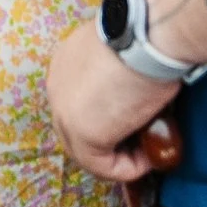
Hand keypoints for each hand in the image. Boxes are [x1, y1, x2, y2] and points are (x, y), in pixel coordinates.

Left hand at [46, 21, 179, 182]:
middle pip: (77, 129)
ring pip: (86, 151)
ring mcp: (64, 110)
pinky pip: (100, 165)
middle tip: (143, 147)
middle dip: (110, 144)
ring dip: (118, 159)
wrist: (149, 36)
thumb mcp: (127, 58)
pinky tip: (148, 160)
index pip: (79, 103)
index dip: (107, 121)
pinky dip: (125, 169)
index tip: (137, 128)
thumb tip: (139, 98)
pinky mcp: (81, 131)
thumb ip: (119, 78)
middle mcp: (56, 85)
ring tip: (147, 155)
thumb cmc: (148, 40)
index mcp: (66, 64)